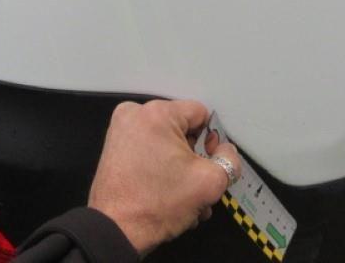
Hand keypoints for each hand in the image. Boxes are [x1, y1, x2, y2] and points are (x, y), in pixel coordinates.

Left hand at [88, 100, 241, 256]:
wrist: (116, 231)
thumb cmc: (155, 205)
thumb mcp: (210, 181)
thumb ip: (229, 159)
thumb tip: (226, 151)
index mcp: (157, 114)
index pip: (201, 114)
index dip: (211, 139)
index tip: (208, 161)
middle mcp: (135, 115)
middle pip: (182, 129)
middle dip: (194, 158)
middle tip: (195, 184)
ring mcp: (121, 131)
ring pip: (166, 143)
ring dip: (180, 168)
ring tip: (183, 195)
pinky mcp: (115, 148)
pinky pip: (149, 150)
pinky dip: (161, 168)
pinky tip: (167, 192)